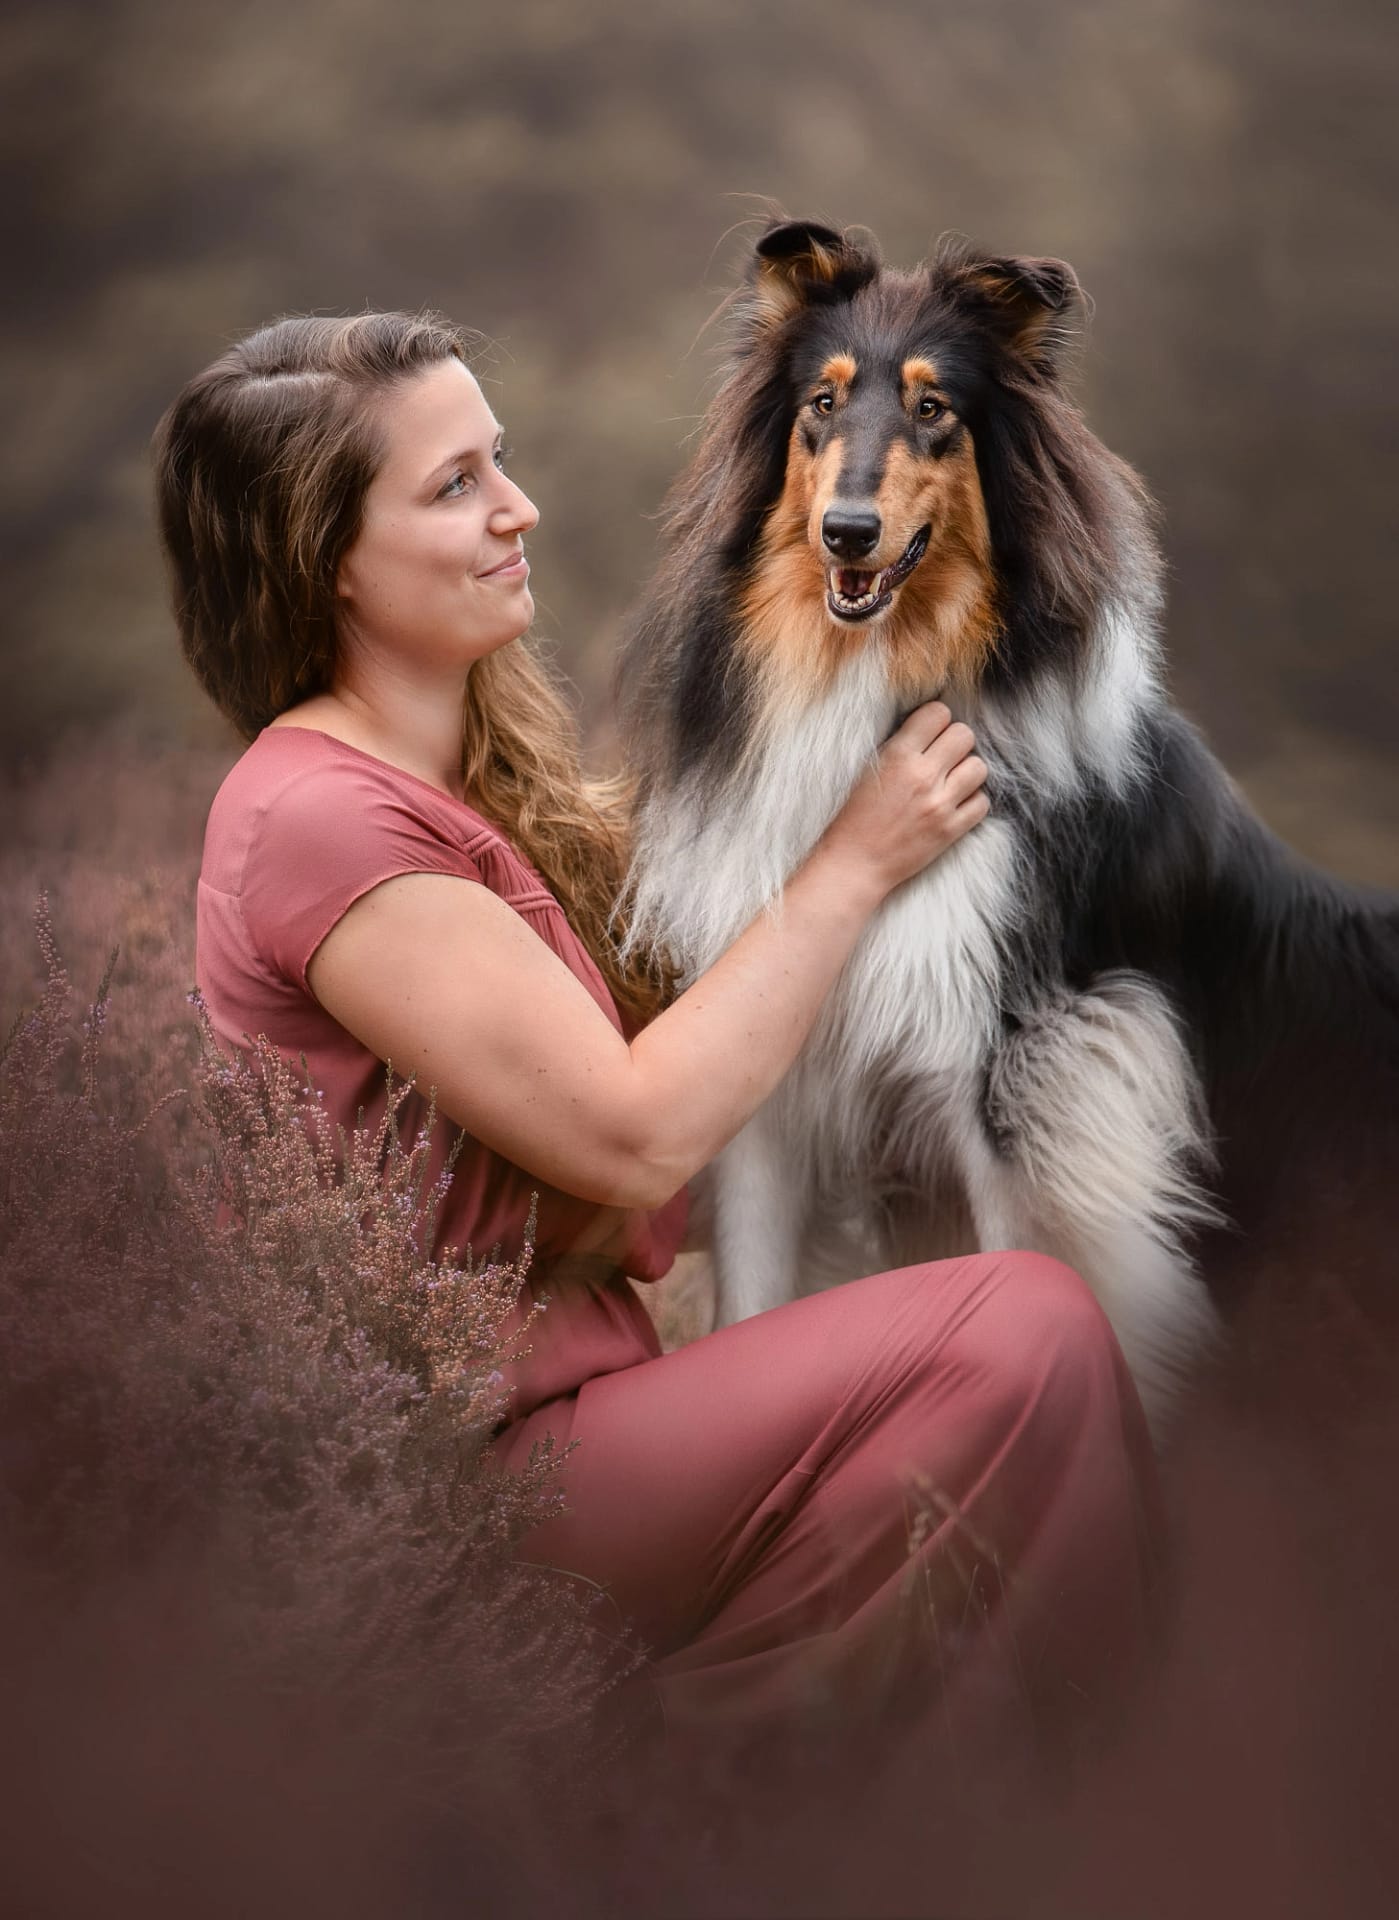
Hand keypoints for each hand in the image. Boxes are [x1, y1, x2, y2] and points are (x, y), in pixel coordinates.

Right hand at [818, 701, 989, 899]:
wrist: (855, 862)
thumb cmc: (855, 816)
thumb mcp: (868, 769)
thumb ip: (900, 746)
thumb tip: (929, 727)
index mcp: (898, 756)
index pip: (938, 713)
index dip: (935, 720)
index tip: (929, 733)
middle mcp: (923, 777)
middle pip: (964, 735)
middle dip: (955, 742)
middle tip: (941, 757)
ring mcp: (940, 805)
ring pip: (979, 767)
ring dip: (966, 771)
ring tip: (950, 780)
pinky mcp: (951, 830)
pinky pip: (982, 802)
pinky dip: (972, 801)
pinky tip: (954, 804)